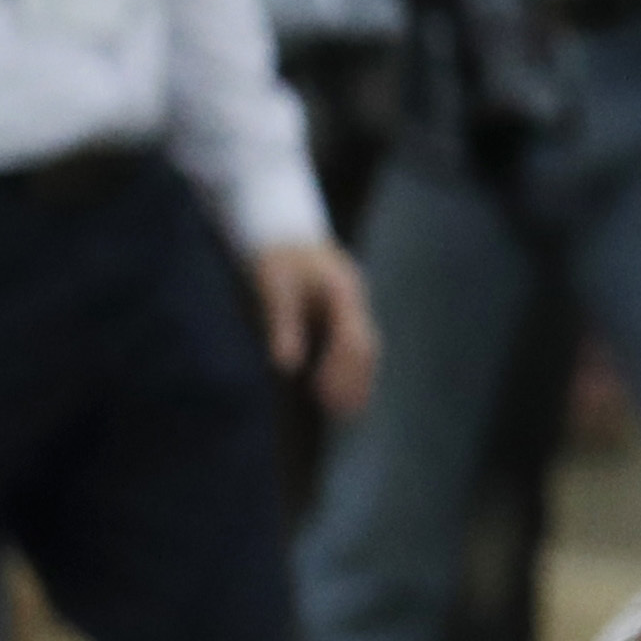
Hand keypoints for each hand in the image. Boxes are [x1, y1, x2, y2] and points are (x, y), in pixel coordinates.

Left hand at [252, 238, 377, 417]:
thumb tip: (287, 367)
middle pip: (367, 347)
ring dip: (357, 377)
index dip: (341, 372)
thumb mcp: (273, 287)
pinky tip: (337, 387)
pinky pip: (354, 342)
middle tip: (342, 413)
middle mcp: (353, 300)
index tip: (324, 398)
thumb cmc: (274, 257)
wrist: (280, 226)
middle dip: (357, 381)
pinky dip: (350, 366)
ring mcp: (352, 303)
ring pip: (365, 346)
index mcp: (342, 293)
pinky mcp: (342, 308)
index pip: (352, 340)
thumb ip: (282, 325)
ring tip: (345, 410)